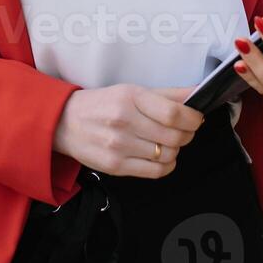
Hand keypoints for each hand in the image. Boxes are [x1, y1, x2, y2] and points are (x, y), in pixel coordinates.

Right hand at [52, 84, 205, 178]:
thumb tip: (198, 93)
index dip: (193, 118)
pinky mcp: (115, 166)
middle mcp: (124, 121)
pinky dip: (166, 165)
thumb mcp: (131, 91)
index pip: (174, 113)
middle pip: (174, 136)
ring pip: (167, 154)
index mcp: (130, 97)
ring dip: (175, 150)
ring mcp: (119, 146)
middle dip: (187, 134)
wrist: (65, 122)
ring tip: (168, 142)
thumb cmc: (102, 104)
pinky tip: (161, 156)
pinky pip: (155, 171)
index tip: (196, 118)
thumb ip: (167, 94)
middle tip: (185, 130)